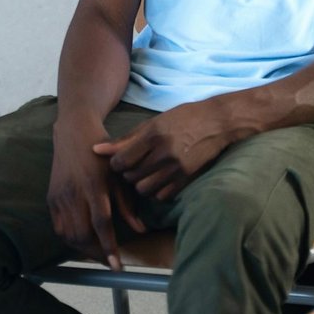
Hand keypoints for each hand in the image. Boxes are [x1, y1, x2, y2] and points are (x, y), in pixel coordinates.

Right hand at [48, 124, 145, 270]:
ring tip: (98, 254)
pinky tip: (82, 241)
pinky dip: (70, 239)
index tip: (117, 266)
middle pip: (82, 235)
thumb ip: (128, 205)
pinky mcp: (51, 198)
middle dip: (97, 253)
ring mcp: (59, 196)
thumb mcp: (120, 175)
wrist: (74, 133)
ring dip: (83, 249)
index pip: (101, 224)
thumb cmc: (103, 153)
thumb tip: (141, 230)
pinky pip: (58, 227)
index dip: (109, 247)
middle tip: (110, 261)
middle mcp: (74, 193)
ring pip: (68, 235)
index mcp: (94, 186)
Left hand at [91, 102, 233, 199]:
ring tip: (146, 173)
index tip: (121, 160)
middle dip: (128, 174)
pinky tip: (160, 179)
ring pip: (144, 189)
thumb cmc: (183, 118)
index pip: (121, 161)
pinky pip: (162, 196)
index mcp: (153, 135)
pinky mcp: (187, 179)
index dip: (116, 164)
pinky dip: (157, 191)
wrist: (217, 122)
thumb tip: (96, 150)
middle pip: (131, 177)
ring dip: (141, 184)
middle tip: (134, 166)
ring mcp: (176, 168)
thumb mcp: (154, 122)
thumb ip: (126, 139)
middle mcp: (164, 153)